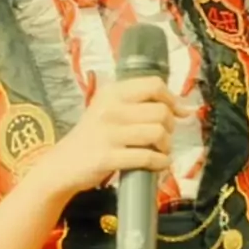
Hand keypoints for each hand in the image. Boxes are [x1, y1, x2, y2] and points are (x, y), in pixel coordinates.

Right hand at [52, 76, 187, 194]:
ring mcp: (108, 133)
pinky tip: (158, 163)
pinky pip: (147, 157)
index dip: (171, 99)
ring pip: (158, 133)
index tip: (176, 112)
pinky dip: (160, 162)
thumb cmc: (93, 136)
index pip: (154, 85)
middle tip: (162, 136)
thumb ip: (141, 105)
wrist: (63, 164)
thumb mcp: (110, 110)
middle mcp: (110, 109)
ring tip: (160, 150)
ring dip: (166, 146)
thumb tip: (185, 109)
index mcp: (112, 92)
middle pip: (161, 111)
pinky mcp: (108, 157)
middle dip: (170, 126)